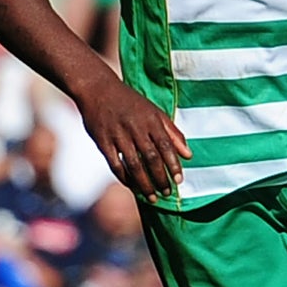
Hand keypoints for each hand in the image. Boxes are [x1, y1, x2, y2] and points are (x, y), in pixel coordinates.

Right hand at [72, 71, 191, 196]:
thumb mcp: (154, 112)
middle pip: (151, 158)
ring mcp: (117, 135)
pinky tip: (132, 186)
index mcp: (151, 120)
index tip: (179, 180)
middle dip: (160, 178)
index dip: (174, 165)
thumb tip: (189, 155)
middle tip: (167, 192)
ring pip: (134, 165)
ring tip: (152, 197)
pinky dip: (124, 177)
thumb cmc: (130, 102)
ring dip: (144, 183)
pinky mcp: (102, 141)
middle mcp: (135, 128)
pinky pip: (115, 164)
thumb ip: (172, 133)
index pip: (166, 146)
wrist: (98, 88)